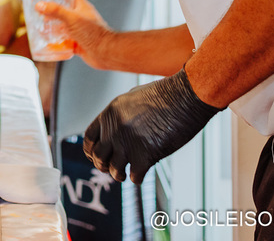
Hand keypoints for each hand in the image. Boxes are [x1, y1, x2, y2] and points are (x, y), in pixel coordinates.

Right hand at [36, 0, 111, 65]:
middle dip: (53, 10)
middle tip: (40, 10)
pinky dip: (56, 41)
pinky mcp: (78, 42)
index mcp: (82, 6)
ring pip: (63, 25)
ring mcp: (80, 30)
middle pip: (65, 9)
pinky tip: (48, 43)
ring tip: (41, 26)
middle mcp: (81, 17)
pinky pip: (64, 40)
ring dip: (53, 26)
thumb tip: (39, 5)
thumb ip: (56, 11)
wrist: (105, 52)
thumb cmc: (93, 33)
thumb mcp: (72, 18)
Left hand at [83, 68, 220, 182]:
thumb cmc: (164, 95)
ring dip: (119, 174)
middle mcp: (115, 129)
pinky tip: (142, 172)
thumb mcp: (132, 98)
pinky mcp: (145, 155)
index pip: (89, 138)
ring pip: (114, 170)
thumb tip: (113, 128)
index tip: (95, 156)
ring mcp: (128, 143)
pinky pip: (135, 176)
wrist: (184, 97)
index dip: (90, 150)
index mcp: (110, 114)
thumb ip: (119, 114)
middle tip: (112, 168)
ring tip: (124, 173)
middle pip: (98, 157)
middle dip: (103, 165)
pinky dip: (137, 177)